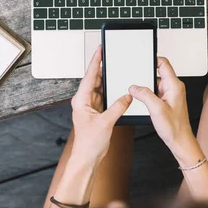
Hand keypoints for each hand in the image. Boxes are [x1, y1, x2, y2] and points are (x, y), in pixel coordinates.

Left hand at [71, 46, 131, 164]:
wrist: (87, 158)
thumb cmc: (88, 144)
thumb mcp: (105, 123)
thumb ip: (117, 107)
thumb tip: (126, 96)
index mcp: (81, 100)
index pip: (89, 76)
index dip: (95, 61)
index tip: (100, 49)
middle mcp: (84, 101)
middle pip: (95, 79)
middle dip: (103, 68)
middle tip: (110, 56)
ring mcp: (91, 107)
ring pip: (101, 88)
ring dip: (108, 81)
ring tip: (116, 70)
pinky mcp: (97, 112)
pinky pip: (105, 97)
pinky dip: (112, 92)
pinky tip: (118, 89)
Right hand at [129, 57, 198, 163]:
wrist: (180, 141)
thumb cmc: (174, 128)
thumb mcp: (156, 109)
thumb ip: (144, 95)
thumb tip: (134, 87)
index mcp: (174, 85)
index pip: (163, 63)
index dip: (152, 59)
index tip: (142, 60)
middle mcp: (174, 88)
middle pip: (157, 73)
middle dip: (145, 76)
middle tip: (137, 82)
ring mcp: (170, 94)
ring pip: (155, 83)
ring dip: (146, 88)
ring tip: (141, 96)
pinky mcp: (167, 100)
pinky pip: (155, 92)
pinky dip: (148, 95)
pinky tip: (144, 103)